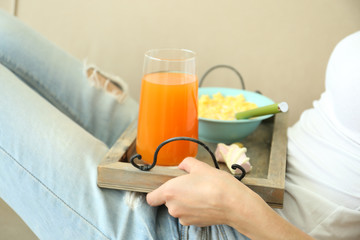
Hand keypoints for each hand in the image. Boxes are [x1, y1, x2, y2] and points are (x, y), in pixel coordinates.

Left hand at [146, 157, 313, 239]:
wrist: (234, 204)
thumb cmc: (217, 185)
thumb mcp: (200, 166)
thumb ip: (186, 164)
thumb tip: (183, 165)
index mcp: (170, 191)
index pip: (151, 198)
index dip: (157, 193)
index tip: (164, 187)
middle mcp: (173, 208)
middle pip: (167, 201)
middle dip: (177, 193)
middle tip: (191, 184)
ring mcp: (184, 218)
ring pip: (179, 208)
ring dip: (186, 201)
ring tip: (201, 192)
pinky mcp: (194, 224)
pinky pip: (188, 214)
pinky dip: (194, 209)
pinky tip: (206, 201)